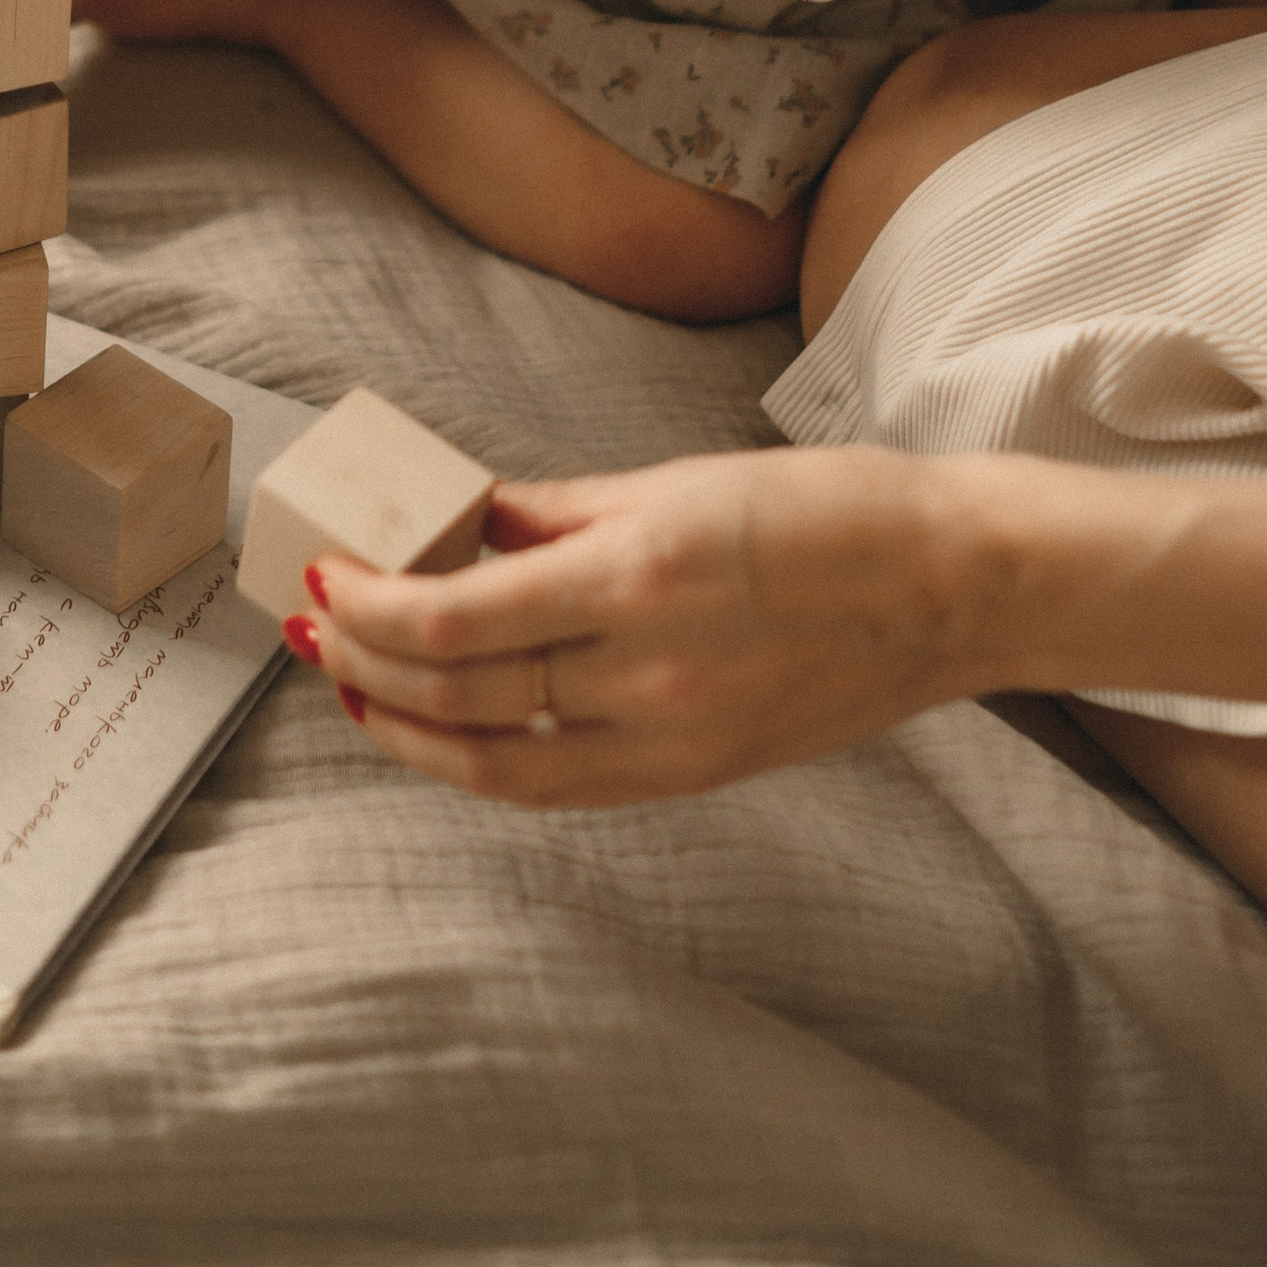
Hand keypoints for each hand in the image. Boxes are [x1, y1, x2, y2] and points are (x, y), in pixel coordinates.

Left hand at [299, 447, 990, 808]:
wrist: (954, 588)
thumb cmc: (828, 511)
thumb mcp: (678, 479)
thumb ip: (556, 512)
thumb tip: (459, 522)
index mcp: (641, 575)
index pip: (458, 616)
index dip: (370, 606)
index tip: (323, 577)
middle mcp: (649, 670)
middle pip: (462, 693)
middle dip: (366, 663)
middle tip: (313, 629)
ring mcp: (675, 738)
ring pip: (500, 763)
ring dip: (408, 730)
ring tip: (352, 689)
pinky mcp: (697, 775)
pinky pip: (561, 786)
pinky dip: (485, 763)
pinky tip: (443, 730)